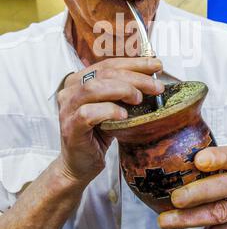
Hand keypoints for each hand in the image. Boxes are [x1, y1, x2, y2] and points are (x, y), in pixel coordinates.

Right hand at [57, 57, 163, 185]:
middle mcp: (70, 91)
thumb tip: (153, 79)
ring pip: (93, 88)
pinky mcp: (70, 128)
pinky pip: (88, 113)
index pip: (109, 64)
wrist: (80, 165)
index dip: (134, 63)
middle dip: (135, 77)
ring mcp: (67, 109)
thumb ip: (124, 92)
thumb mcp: (113, 107)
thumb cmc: (98, 134)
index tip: (156, 65)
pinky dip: (109, 111)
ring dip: (122, 90)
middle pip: (104, 73)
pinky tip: (124, 116)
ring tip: (139, 99)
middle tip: (156, 87)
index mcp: (79, 80)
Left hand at [158, 146, 226, 228]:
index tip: (197, 161)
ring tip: (166, 220)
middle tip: (175, 198)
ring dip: (190, 218)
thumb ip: (201, 168)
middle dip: (198, 192)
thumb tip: (161, 166)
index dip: (216, 157)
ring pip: (220, 212)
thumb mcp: (221, 173)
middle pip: (226, 185)